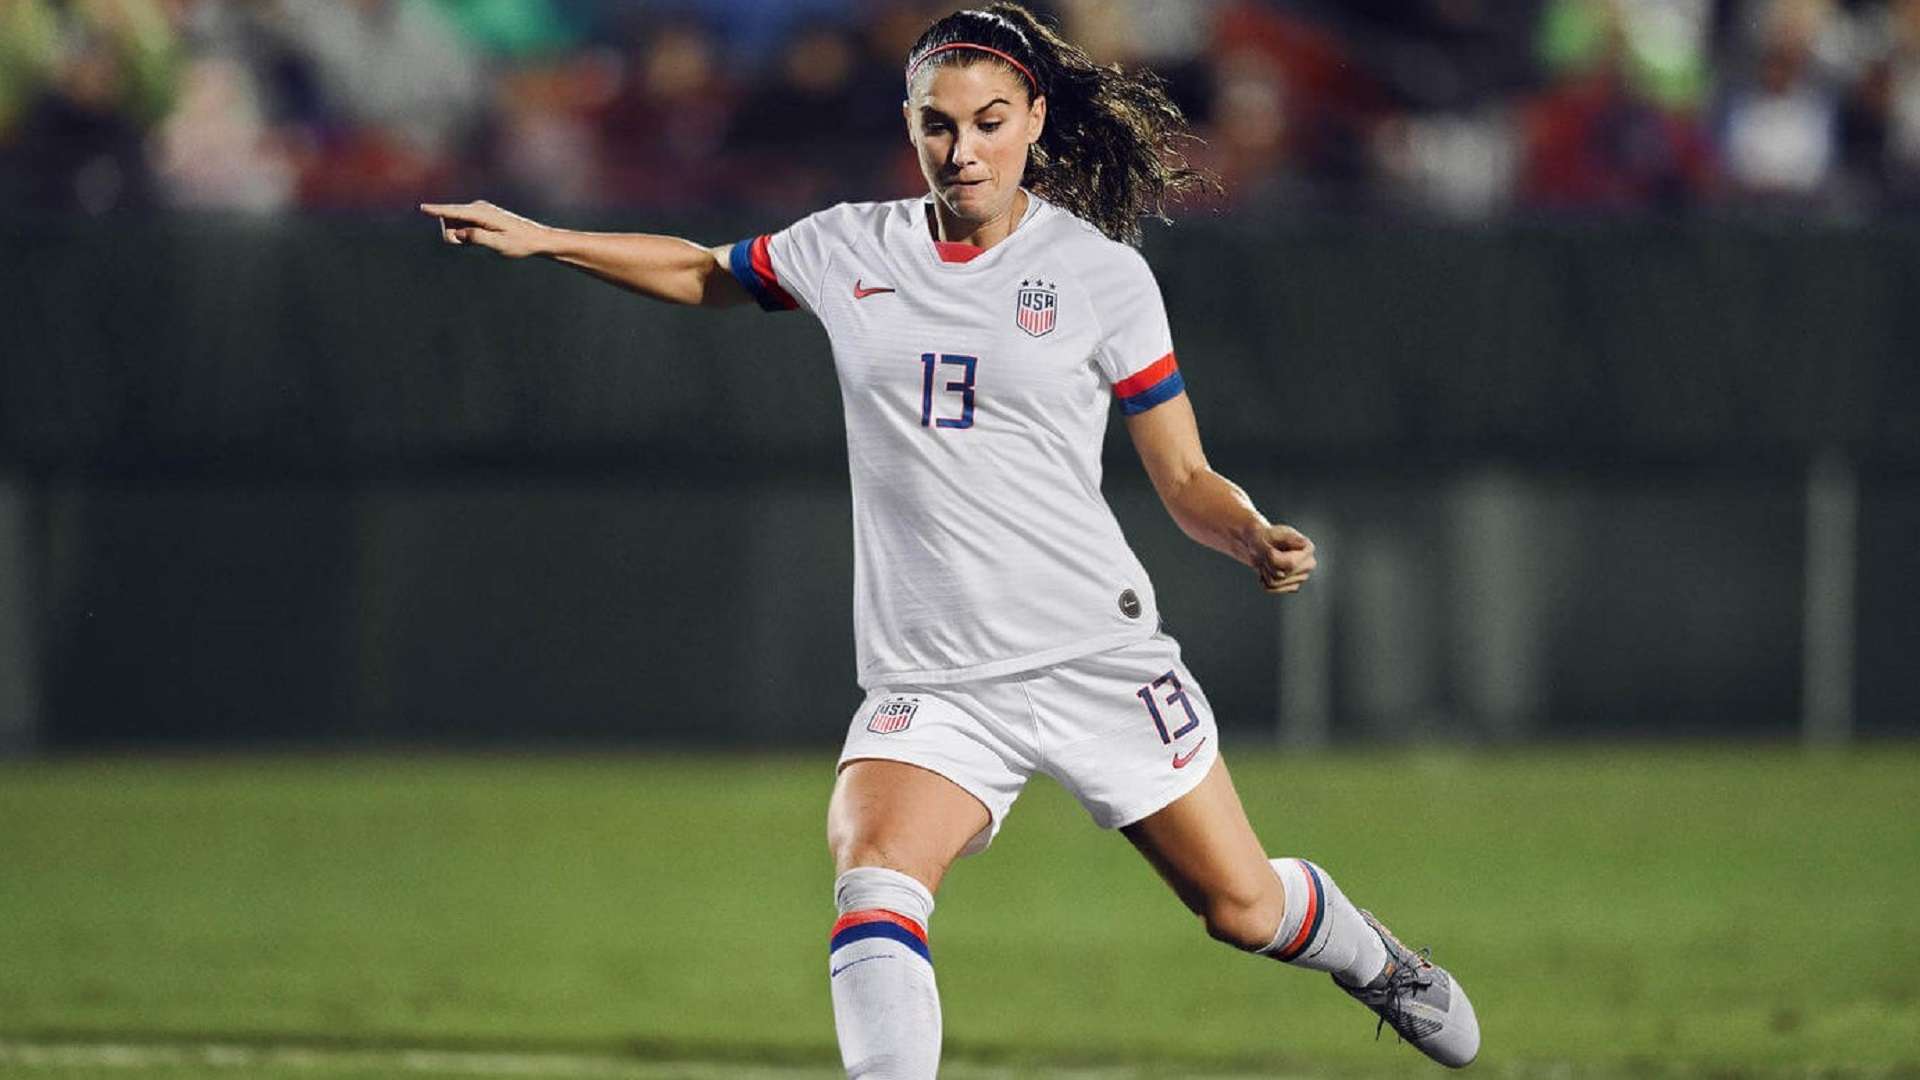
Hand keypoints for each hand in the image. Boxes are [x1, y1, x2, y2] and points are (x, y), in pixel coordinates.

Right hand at [419, 200, 550, 257]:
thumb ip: (478, 238)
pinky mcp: (479, 214)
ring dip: (460, 236)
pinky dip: (465, 234)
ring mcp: (478, 210)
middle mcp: (478, 207)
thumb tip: (460, 233)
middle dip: (453, 236)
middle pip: (450, 221)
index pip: (455, 212)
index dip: (438, 211)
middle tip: (471, 245)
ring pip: (454, 223)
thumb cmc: (520, 243)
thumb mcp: (500, 245)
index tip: (422, 208)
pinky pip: (461, 224)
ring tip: (482, 241)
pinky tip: (481, 238)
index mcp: (482, 213)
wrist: (536, 238)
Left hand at [1247, 522, 1314, 593]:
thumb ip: (1287, 540)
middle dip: (1267, 564)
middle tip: (1265, 553)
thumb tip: (1304, 544)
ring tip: (1266, 560)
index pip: (1290, 563)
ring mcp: (1303, 577)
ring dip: (1264, 571)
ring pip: (1275, 582)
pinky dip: (1263, 579)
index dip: (1272, 558)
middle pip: (1281, 575)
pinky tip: (1267, 570)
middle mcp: (1309, 564)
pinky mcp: (1293, 586)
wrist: (1260, 545)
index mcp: (1308, 548)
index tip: (1268, 548)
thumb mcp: (1271, 535)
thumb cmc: (1265, 537)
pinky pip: (1272, 588)